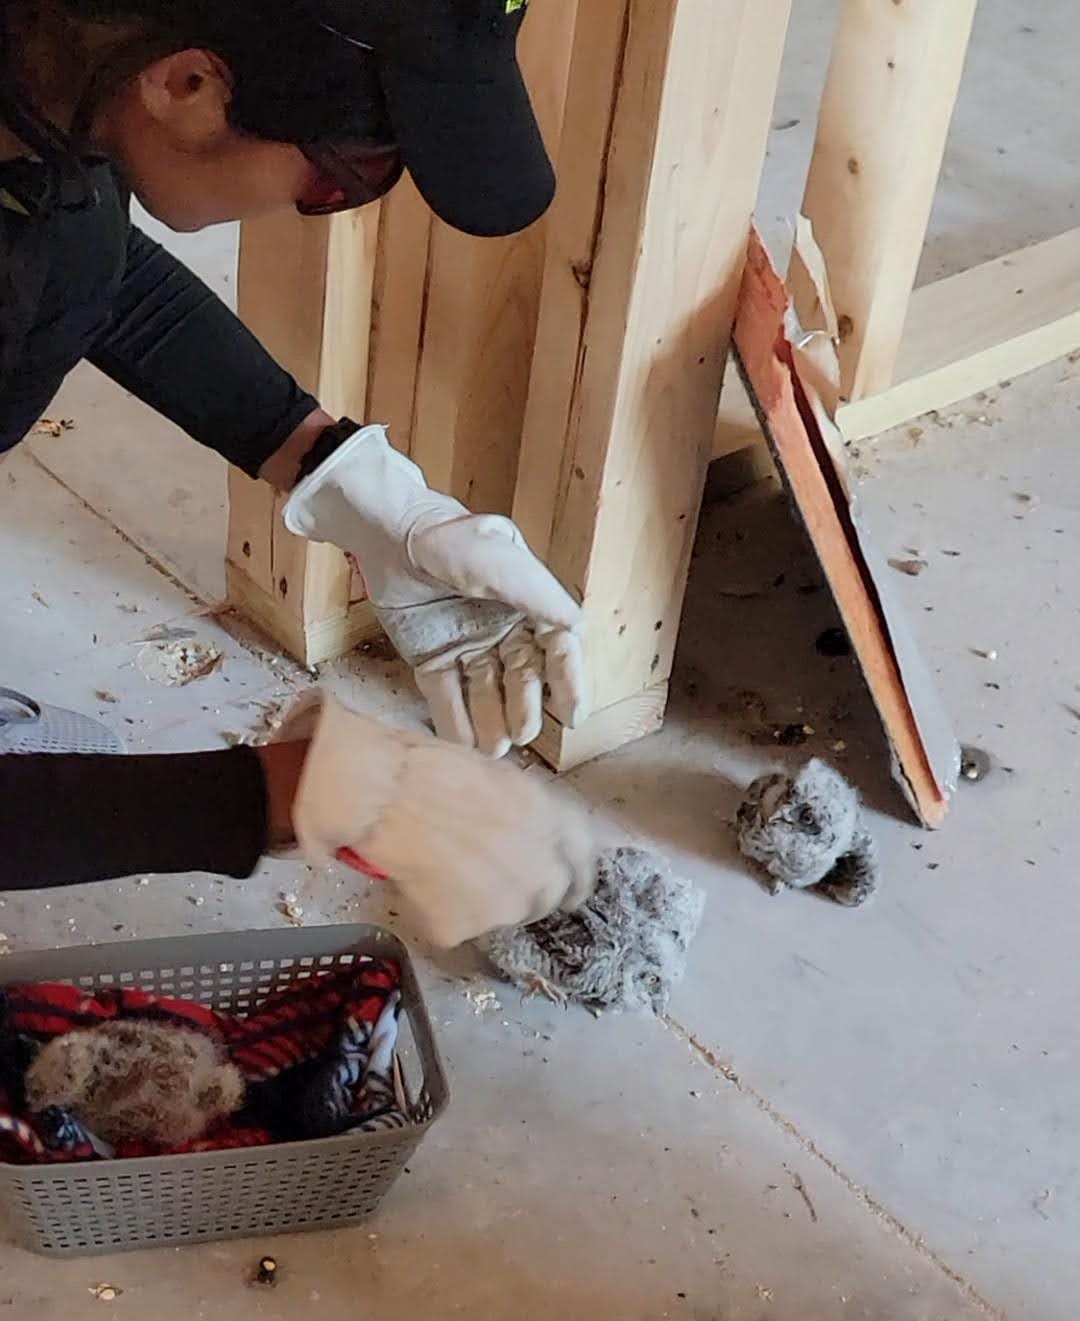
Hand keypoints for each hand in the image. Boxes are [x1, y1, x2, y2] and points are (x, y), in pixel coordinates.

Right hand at [276, 692, 594, 946]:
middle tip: (487, 875)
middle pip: (548, 898)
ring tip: (444, 870)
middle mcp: (544, 873)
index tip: (564, 883)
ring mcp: (506, 909)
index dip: (573, 874)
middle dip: (525, 892)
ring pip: (502, 916)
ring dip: (482, 904)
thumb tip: (530, 834)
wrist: (389, 792)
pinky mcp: (465, 931)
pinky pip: (455, 930)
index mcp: (557, 826)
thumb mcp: (504, 778)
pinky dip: (439, 915)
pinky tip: (420, 882)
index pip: (585, 863)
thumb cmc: (437, 767)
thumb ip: (531, 815)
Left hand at [282, 424, 586, 756]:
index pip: (557, 648)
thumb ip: (535, 593)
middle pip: (522, 678)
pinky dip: (455, 721)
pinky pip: (447, 696)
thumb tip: (578, 626)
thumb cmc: (446, 538)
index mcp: (527, 603)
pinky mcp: (432, 659)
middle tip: (523, 732)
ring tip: (495, 750)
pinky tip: (463, 746)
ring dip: (492, 722)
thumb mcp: (494, 560)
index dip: (569, 681)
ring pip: (487, 693)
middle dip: (525, 707)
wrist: (386, 533)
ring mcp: (467, 646)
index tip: (574, 715)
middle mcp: (502, 629)